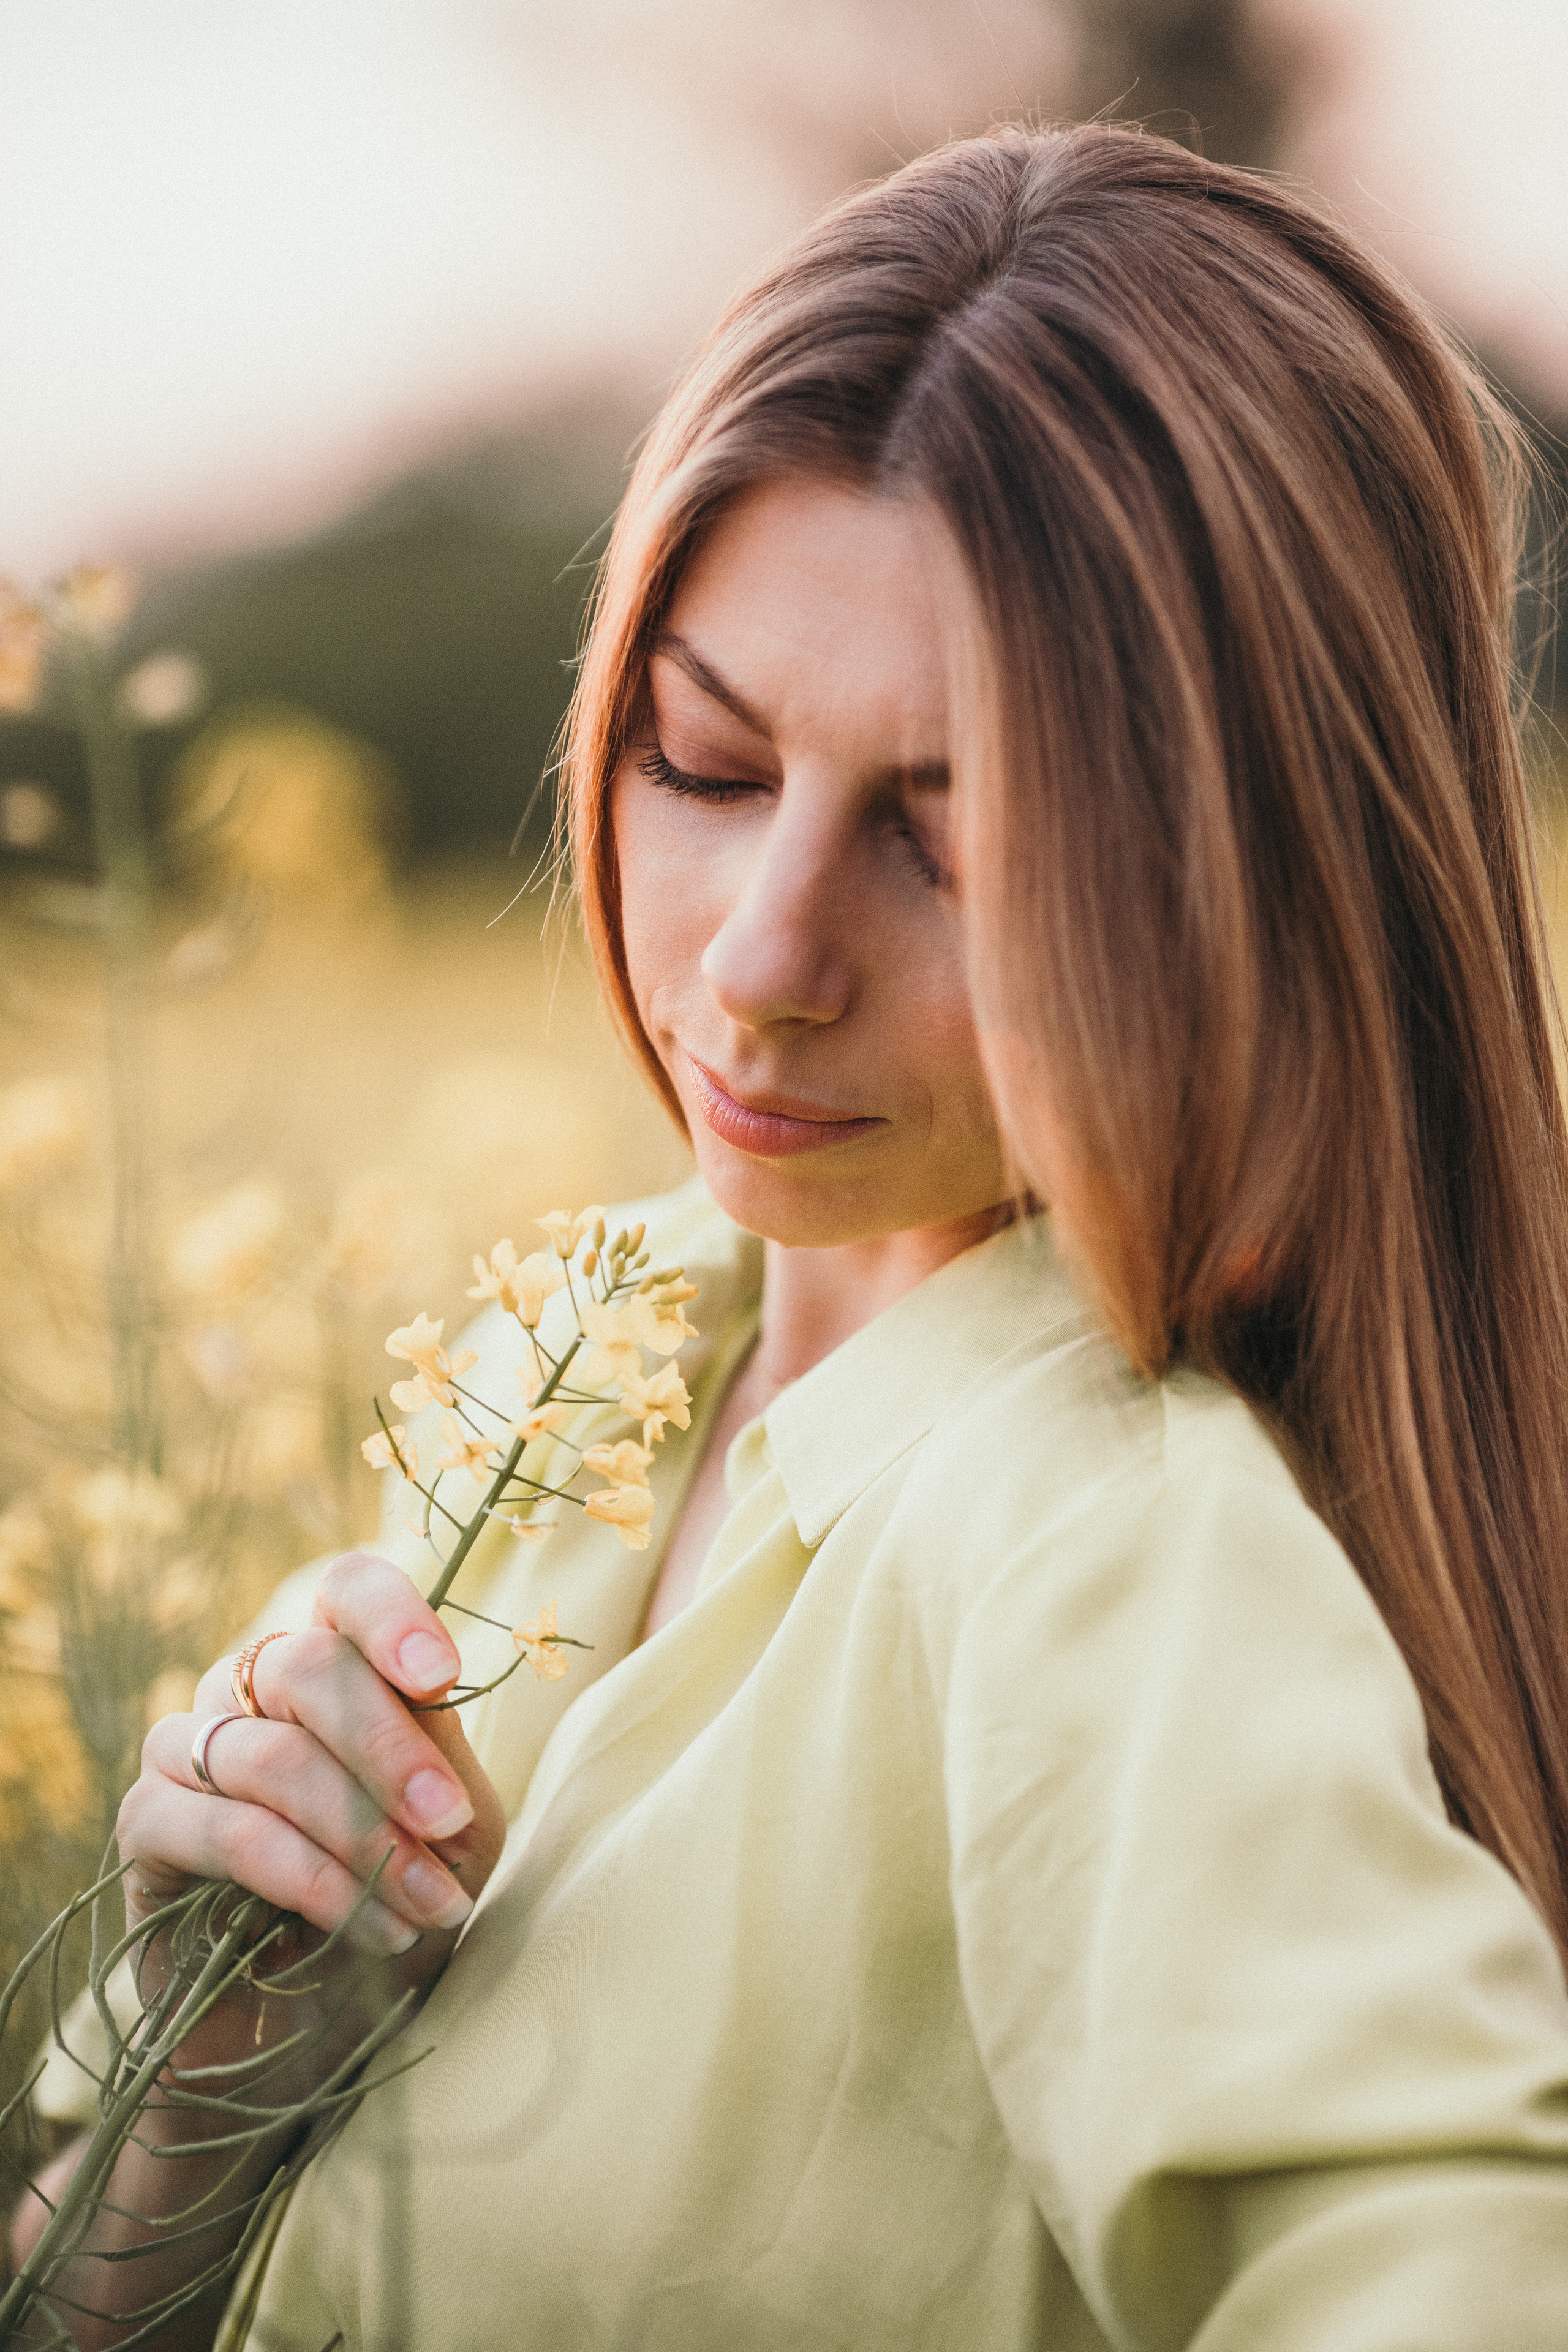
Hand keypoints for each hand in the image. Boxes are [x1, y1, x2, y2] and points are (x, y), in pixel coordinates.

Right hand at [119, 1552, 506, 1961]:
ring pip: (272, 1757)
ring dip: (362, 1834)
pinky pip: (230, 1832)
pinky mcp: (146, 1824)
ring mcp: (185, 1748)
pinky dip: (310, 1879)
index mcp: (328, 1662)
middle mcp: (247, 1686)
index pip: (346, 1590)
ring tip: (429, 1905)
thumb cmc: (400, 1897)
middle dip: (390, 1749)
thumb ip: (442, 1756)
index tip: (440, 1674)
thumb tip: (431, 1694)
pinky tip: (368, 1925)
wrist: (331, 2020)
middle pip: (308, 1667)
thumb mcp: (455, 1828)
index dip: (390, 1616)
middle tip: (449, 1823)